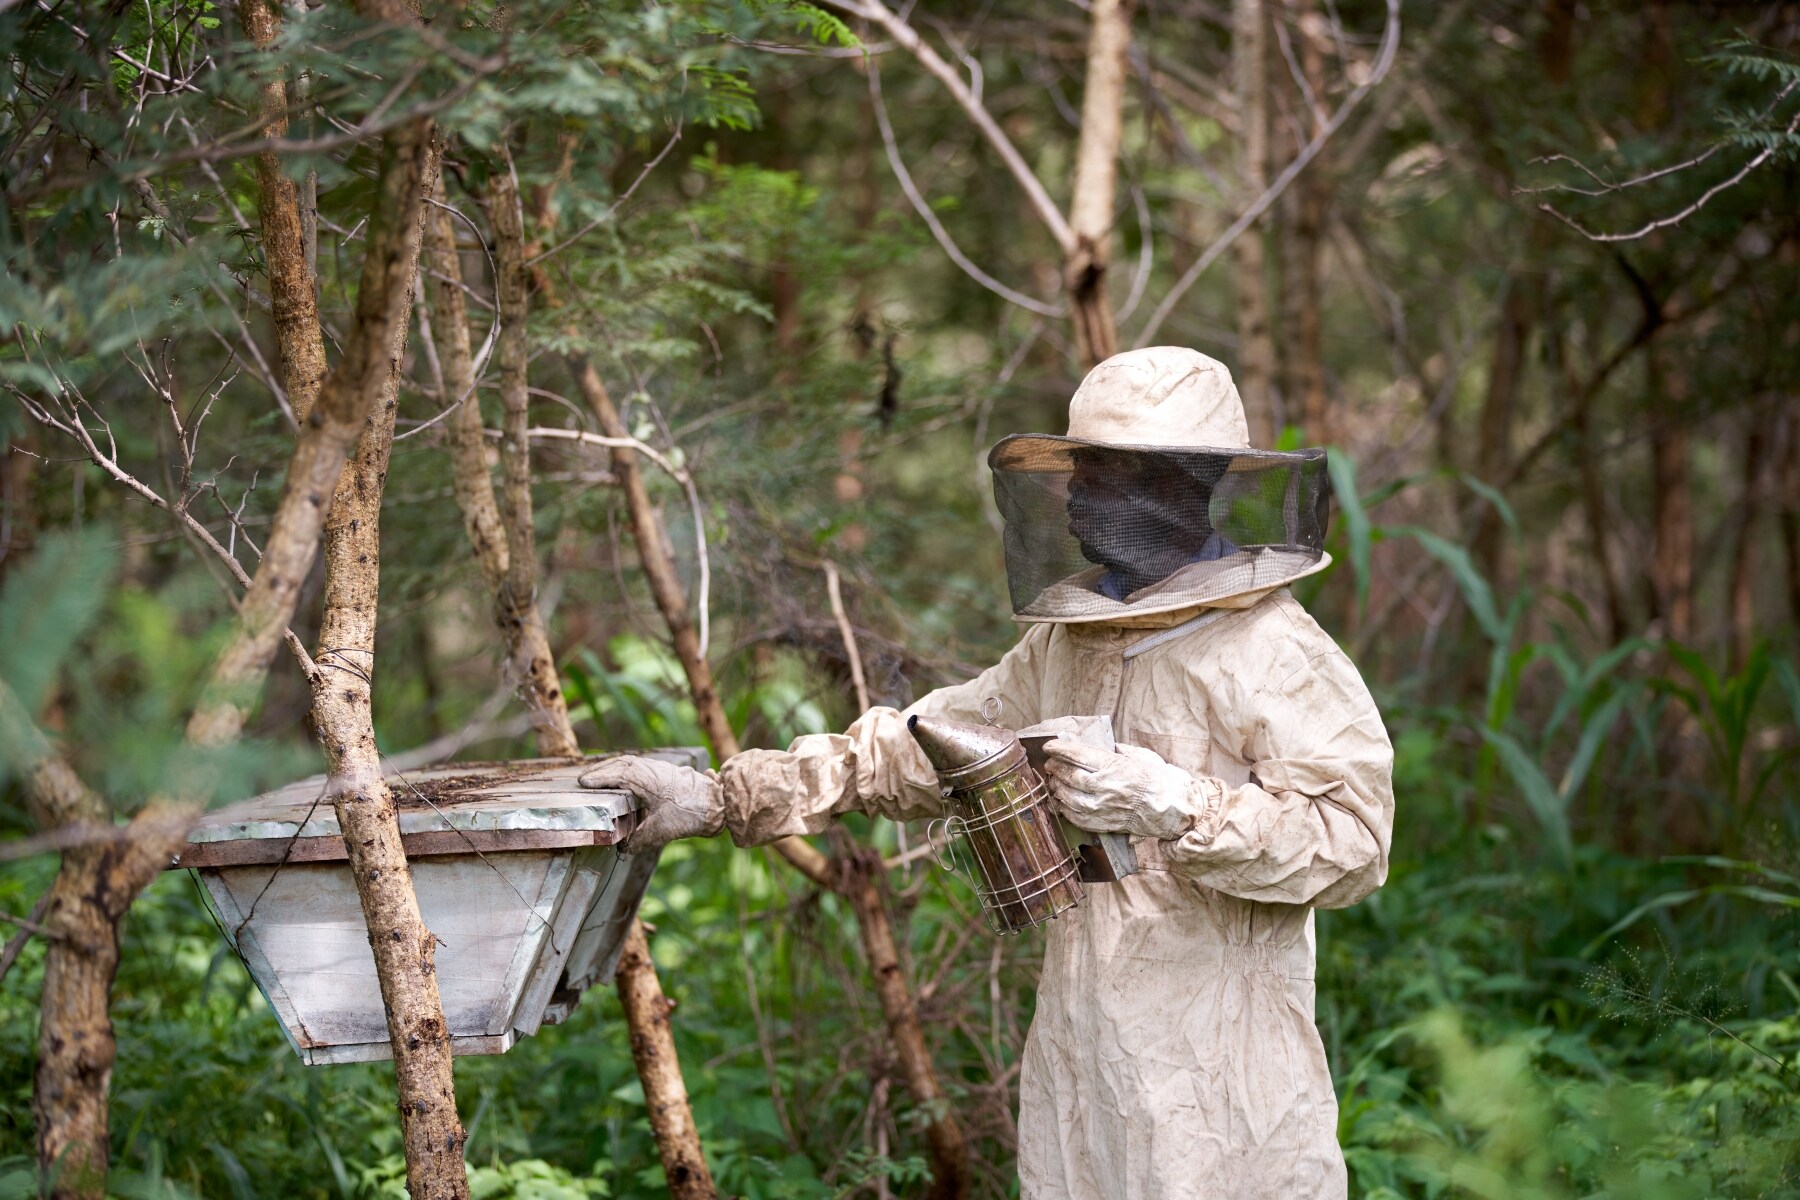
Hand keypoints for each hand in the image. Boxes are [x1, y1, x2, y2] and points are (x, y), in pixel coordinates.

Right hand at [579, 756, 722, 851]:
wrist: (719, 802)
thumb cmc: (689, 813)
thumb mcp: (660, 831)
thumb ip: (638, 839)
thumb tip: (623, 848)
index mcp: (644, 778)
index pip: (615, 775)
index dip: (597, 779)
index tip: (582, 784)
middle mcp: (650, 768)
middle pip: (620, 764)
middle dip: (601, 771)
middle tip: (585, 779)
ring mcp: (659, 768)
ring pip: (630, 763)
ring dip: (614, 769)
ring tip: (600, 777)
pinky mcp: (667, 772)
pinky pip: (640, 766)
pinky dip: (627, 770)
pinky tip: (625, 780)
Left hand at [1040, 739, 1202, 840]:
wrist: (1174, 808)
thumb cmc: (1160, 779)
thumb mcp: (1140, 756)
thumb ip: (1118, 751)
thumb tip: (1103, 746)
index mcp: (1113, 767)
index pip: (1078, 755)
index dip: (1060, 750)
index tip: (1049, 746)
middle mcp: (1105, 787)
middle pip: (1069, 776)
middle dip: (1055, 769)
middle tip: (1049, 764)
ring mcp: (1102, 808)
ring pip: (1068, 798)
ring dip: (1057, 789)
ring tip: (1054, 782)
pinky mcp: (1104, 823)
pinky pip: (1076, 818)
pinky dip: (1064, 809)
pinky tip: (1061, 803)